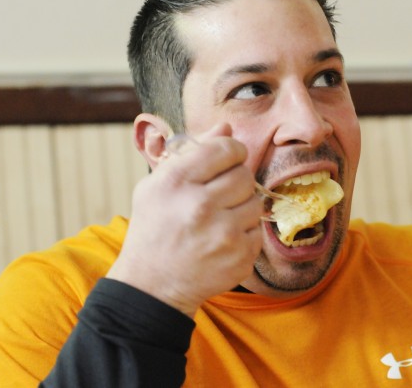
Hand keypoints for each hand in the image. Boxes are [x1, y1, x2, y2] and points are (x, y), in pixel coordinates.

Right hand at [107, 123, 263, 316]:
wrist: (153, 286)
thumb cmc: (154, 228)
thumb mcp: (159, 184)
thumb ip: (194, 152)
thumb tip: (226, 126)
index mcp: (177, 182)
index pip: (226, 148)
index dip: (232, 150)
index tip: (229, 158)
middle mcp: (200, 206)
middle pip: (245, 175)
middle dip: (236, 181)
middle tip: (220, 194)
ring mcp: (223, 235)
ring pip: (256, 202)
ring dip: (242, 208)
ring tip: (220, 219)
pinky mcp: (240, 258)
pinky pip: (258, 231)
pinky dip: (244, 234)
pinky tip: (222, 240)